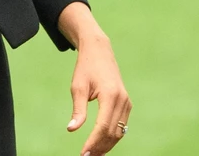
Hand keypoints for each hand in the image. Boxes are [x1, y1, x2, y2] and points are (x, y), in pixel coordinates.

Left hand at [67, 34, 131, 155]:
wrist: (99, 51)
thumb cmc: (86, 68)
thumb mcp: (78, 88)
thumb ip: (78, 110)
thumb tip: (71, 129)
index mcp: (111, 95)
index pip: (103, 127)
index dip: (93, 143)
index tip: (83, 153)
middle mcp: (122, 99)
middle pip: (113, 132)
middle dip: (100, 147)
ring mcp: (126, 101)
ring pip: (119, 131)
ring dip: (107, 145)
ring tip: (93, 153)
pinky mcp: (126, 103)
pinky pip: (122, 125)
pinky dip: (112, 136)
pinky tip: (101, 143)